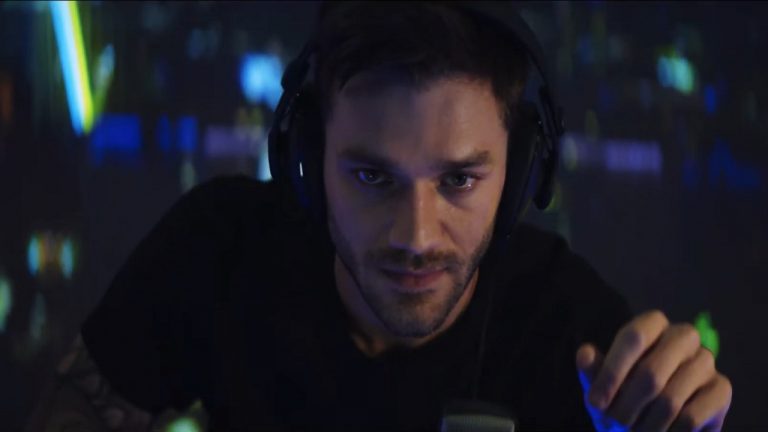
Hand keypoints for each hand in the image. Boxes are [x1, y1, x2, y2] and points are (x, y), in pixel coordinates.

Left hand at [576, 310, 731, 430]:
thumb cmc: (623, 398)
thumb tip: (585, 353)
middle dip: (626, 406)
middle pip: (651, 372)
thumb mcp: (602, 388)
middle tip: (613, 425)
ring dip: (645, 425)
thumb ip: (593, 372)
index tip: (595, 402)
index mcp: (652, 325)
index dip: (612, 372)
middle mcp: (683, 336)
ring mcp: (705, 361)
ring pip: (670, 400)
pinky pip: (691, 417)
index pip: (634, 336)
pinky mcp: (721, 389)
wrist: (654, 424)